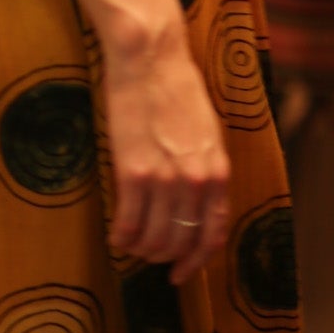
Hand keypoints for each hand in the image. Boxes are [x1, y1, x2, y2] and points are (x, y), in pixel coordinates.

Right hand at [101, 23, 230, 285]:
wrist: (150, 60)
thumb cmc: (175, 90)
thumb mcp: (206, 133)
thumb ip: (205, 169)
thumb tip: (195, 202)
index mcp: (218, 171)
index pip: (213, 234)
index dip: (196, 261)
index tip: (181, 272)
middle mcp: (197, 180)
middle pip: (182, 241)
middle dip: (164, 257)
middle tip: (147, 257)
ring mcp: (166, 178)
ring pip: (156, 238)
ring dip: (141, 250)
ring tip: (129, 245)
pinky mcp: (134, 171)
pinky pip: (129, 221)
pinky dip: (121, 236)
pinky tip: (115, 235)